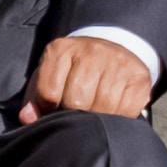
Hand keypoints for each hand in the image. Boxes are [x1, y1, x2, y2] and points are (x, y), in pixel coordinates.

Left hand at [19, 34, 153, 123]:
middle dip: (74, 114)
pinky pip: (125, 111)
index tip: (55, 109)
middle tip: (78, 112)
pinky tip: (113, 111)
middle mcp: (91, 52)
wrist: (115, 48)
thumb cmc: (76, 70)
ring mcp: (117, 64)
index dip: (49, 109)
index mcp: (61, 50)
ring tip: (95, 112)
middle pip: (76, 101)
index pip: (49, 91)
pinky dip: (118, 118)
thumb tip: (27, 118)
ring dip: (97, 118)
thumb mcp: (50, 75)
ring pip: (101, 108)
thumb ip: (35, 97)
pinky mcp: (139, 79)